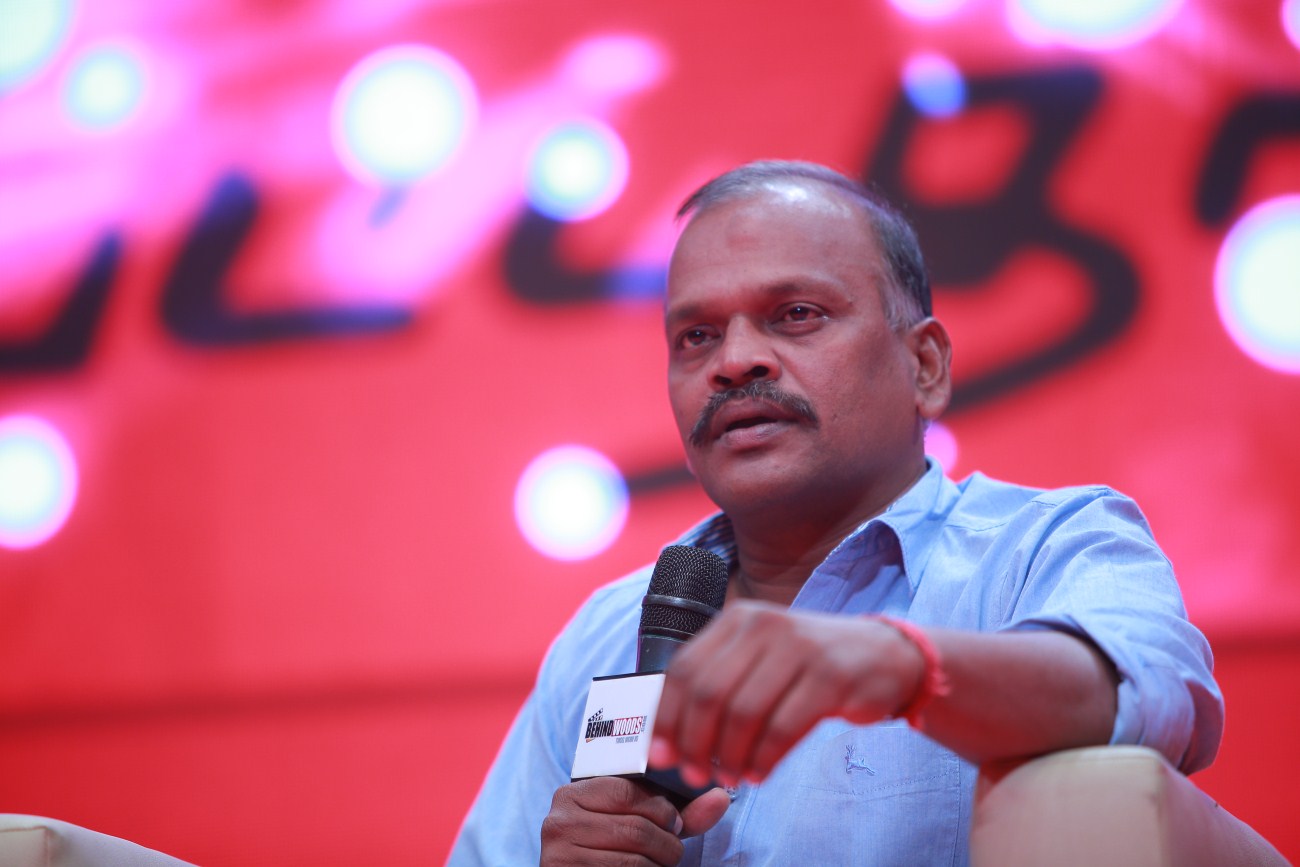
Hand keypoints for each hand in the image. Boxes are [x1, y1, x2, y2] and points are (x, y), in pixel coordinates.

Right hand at [539, 777, 729, 865]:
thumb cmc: (610, 851)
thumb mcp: (637, 823)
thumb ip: (677, 813)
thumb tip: (720, 797)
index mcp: (572, 795)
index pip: (627, 792)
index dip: (661, 811)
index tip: (673, 824)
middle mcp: (560, 821)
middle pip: (635, 829)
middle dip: (667, 845)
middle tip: (671, 852)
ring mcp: (559, 855)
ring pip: (633, 861)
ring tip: (658, 866)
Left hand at [648, 600, 922, 787]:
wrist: (883, 655)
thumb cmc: (808, 665)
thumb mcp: (759, 658)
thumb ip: (718, 686)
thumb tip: (669, 738)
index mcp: (738, 619)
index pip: (685, 669)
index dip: (667, 716)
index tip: (659, 754)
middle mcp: (764, 626)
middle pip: (710, 693)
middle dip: (695, 742)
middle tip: (693, 775)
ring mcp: (799, 647)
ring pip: (744, 712)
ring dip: (730, 756)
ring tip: (730, 778)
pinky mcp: (831, 675)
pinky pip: (784, 727)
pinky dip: (764, 758)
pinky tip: (759, 774)